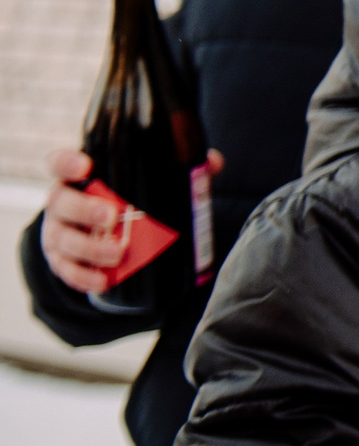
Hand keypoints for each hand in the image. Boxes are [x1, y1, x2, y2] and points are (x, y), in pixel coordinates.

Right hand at [40, 147, 222, 292]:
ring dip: (89, 248)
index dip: (67, 163)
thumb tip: (213, 163)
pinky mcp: (61, 262)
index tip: (86, 165)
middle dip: (85, 209)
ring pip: (64, 240)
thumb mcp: (136, 183)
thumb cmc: (118, 200)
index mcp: (77, 178)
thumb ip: (174, 171)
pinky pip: (67, 271)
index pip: (59, 163)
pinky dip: (84, 278)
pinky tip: (104, 282)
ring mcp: (57, 234)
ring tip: (117, 253)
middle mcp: (61, 204)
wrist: (95, 233)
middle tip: (113, 215)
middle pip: (61, 203)